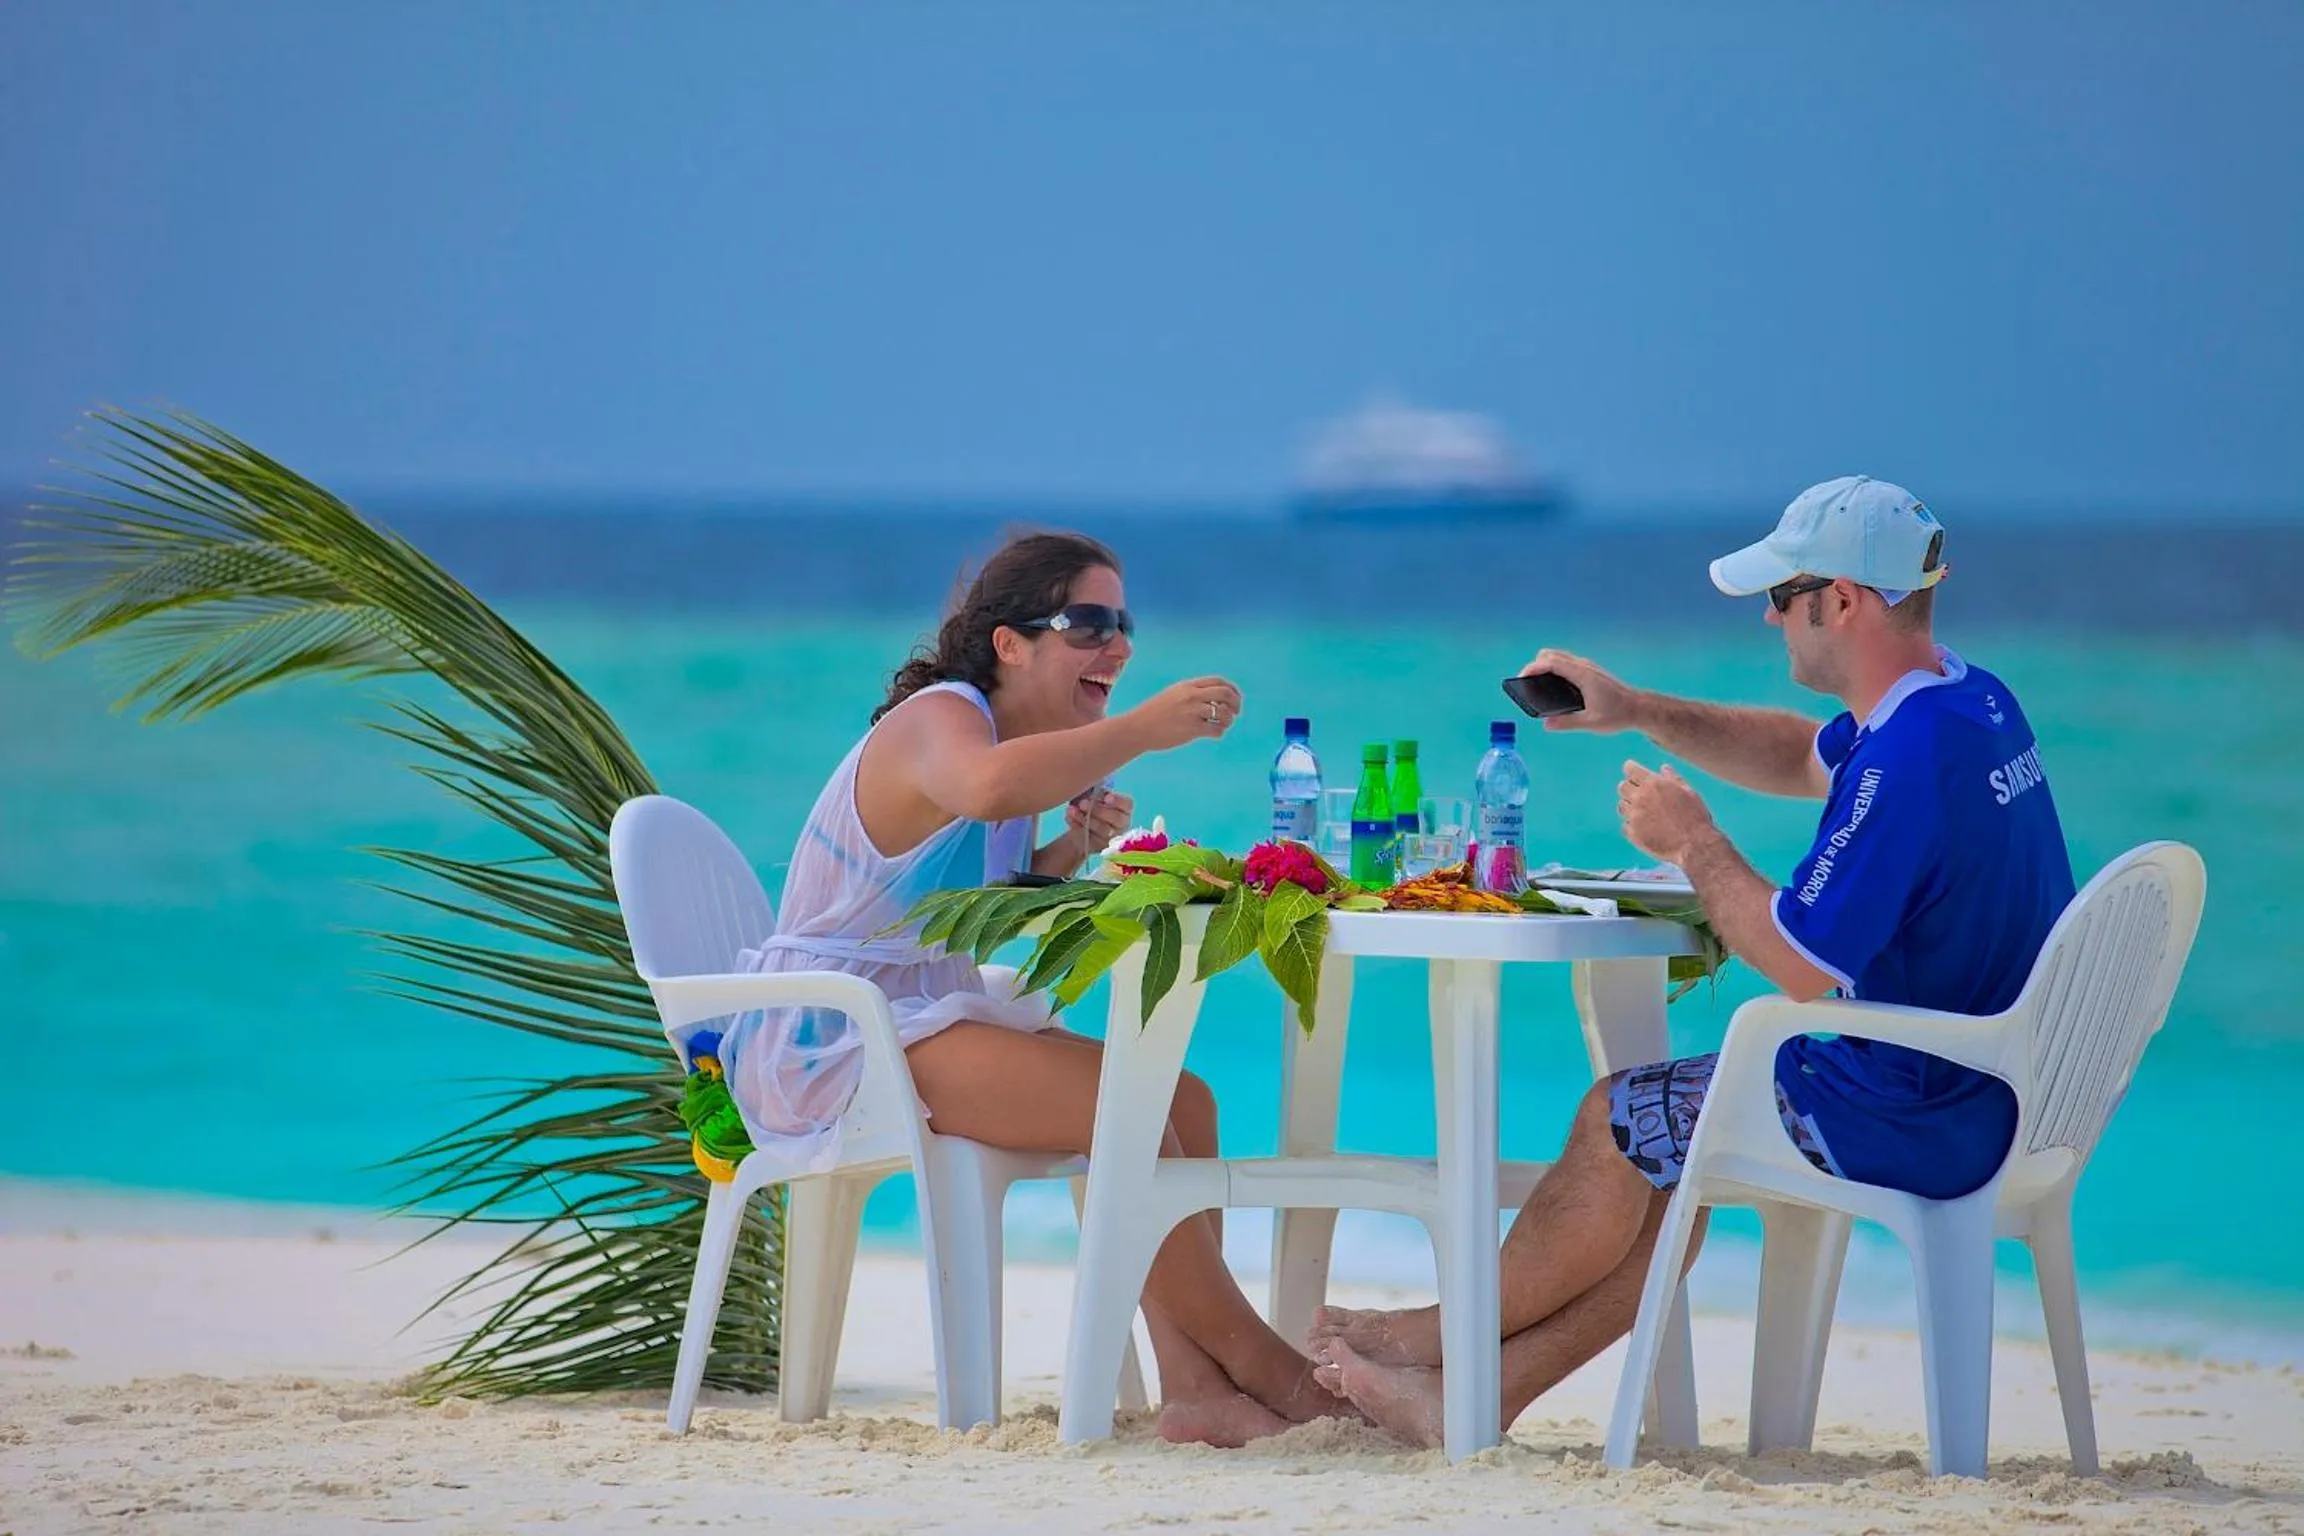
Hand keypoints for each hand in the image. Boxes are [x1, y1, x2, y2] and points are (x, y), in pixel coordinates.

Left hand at [1064, 786, 1135, 849]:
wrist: (1079, 827)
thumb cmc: (1090, 806)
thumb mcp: (1092, 796)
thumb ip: (1094, 793)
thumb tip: (1090, 791)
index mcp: (1124, 808)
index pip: (1127, 804)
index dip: (1118, 801)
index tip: (1106, 797)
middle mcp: (1122, 823)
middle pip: (1116, 818)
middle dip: (1098, 810)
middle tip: (1082, 803)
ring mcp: (1112, 837)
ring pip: (1103, 829)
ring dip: (1085, 818)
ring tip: (1072, 810)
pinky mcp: (1100, 846)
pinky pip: (1090, 837)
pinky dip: (1077, 827)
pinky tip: (1069, 818)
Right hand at [1126, 676, 1243, 750]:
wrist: (1137, 728)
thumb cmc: (1153, 713)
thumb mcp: (1172, 695)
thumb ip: (1191, 693)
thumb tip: (1211, 698)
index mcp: (1187, 686)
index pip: (1218, 681)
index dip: (1231, 688)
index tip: (1235, 697)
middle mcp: (1192, 696)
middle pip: (1225, 694)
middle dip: (1236, 703)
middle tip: (1236, 712)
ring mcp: (1192, 712)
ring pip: (1224, 713)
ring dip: (1229, 720)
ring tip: (1223, 724)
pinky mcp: (1192, 729)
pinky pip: (1216, 730)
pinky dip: (1219, 732)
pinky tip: (1214, 734)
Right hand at [1518, 649, 1639, 733]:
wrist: (1638, 708)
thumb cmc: (1617, 715)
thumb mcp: (1592, 723)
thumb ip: (1567, 723)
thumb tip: (1547, 724)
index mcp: (1582, 675)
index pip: (1551, 662)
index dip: (1532, 668)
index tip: (1521, 679)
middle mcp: (1583, 666)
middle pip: (1551, 655)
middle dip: (1535, 666)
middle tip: (1528, 684)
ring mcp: (1587, 667)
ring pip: (1558, 657)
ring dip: (1544, 666)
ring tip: (1537, 685)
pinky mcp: (1589, 671)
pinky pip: (1565, 663)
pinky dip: (1554, 669)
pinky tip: (1553, 687)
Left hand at [1617, 760, 1713, 862]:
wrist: (1694, 844)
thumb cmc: (1694, 817)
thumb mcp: (1688, 792)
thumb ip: (1673, 778)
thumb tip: (1663, 768)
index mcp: (1653, 784)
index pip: (1631, 770)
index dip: (1631, 769)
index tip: (1631, 769)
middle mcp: (1640, 798)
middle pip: (1623, 787)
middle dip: (1629, 787)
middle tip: (1638, 792)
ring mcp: (1634, 816)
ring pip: (1622, 806)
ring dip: (1629, 806)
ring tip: (1643, 811)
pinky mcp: (1633, 834)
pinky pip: (1625, 825)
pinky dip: (1632, 824)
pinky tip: (1643, 826)